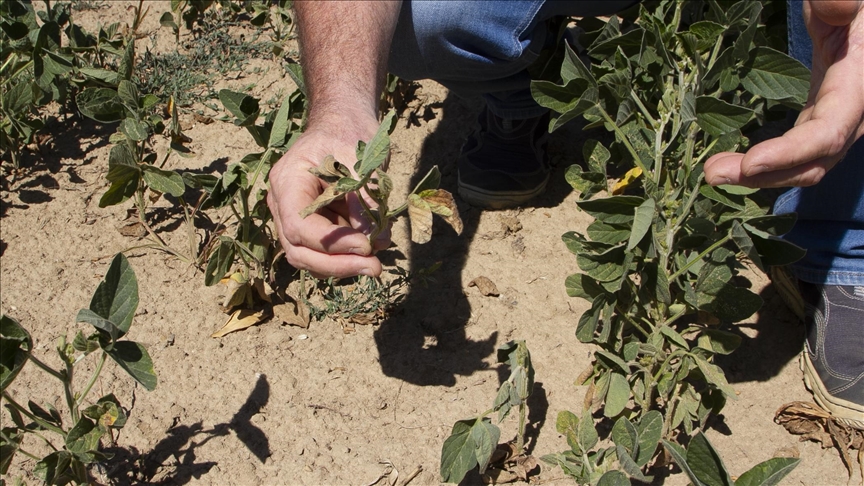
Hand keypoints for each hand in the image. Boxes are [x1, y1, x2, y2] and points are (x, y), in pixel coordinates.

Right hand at [267, 122, 390, 277]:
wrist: (344, 123)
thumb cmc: (348, 134)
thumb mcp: (360, 163)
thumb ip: (364, 201)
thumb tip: (374, 242)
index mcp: (287, 181)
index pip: (299, 227)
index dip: (332, 243)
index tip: (366, 246)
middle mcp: (282, 204)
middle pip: (298, 250)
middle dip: (337, 265)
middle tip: (375, 268)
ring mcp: (294, 217)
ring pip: (308, 257)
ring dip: (342, 266)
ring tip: (376, 262)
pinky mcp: (312, 225)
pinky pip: (322, 252)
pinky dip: (345, 257)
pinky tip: (370, 250)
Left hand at [704, 0, 863, 187]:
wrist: (862, 16)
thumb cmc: (857, 6)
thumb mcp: (853, 0)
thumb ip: (841, 2)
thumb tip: (836, 8)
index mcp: (860, 86)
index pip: (828, 133)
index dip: (791, 153)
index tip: (751, 162)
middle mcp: (854, 113)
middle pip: (812, 162)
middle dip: (764, 175)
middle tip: (712, 173)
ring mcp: (838, 120)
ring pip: (804, 164)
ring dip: (758, 174)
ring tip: (714, 171)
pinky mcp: (821, 117)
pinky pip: (796, 152)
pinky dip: (766, 162)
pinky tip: (733, 161)